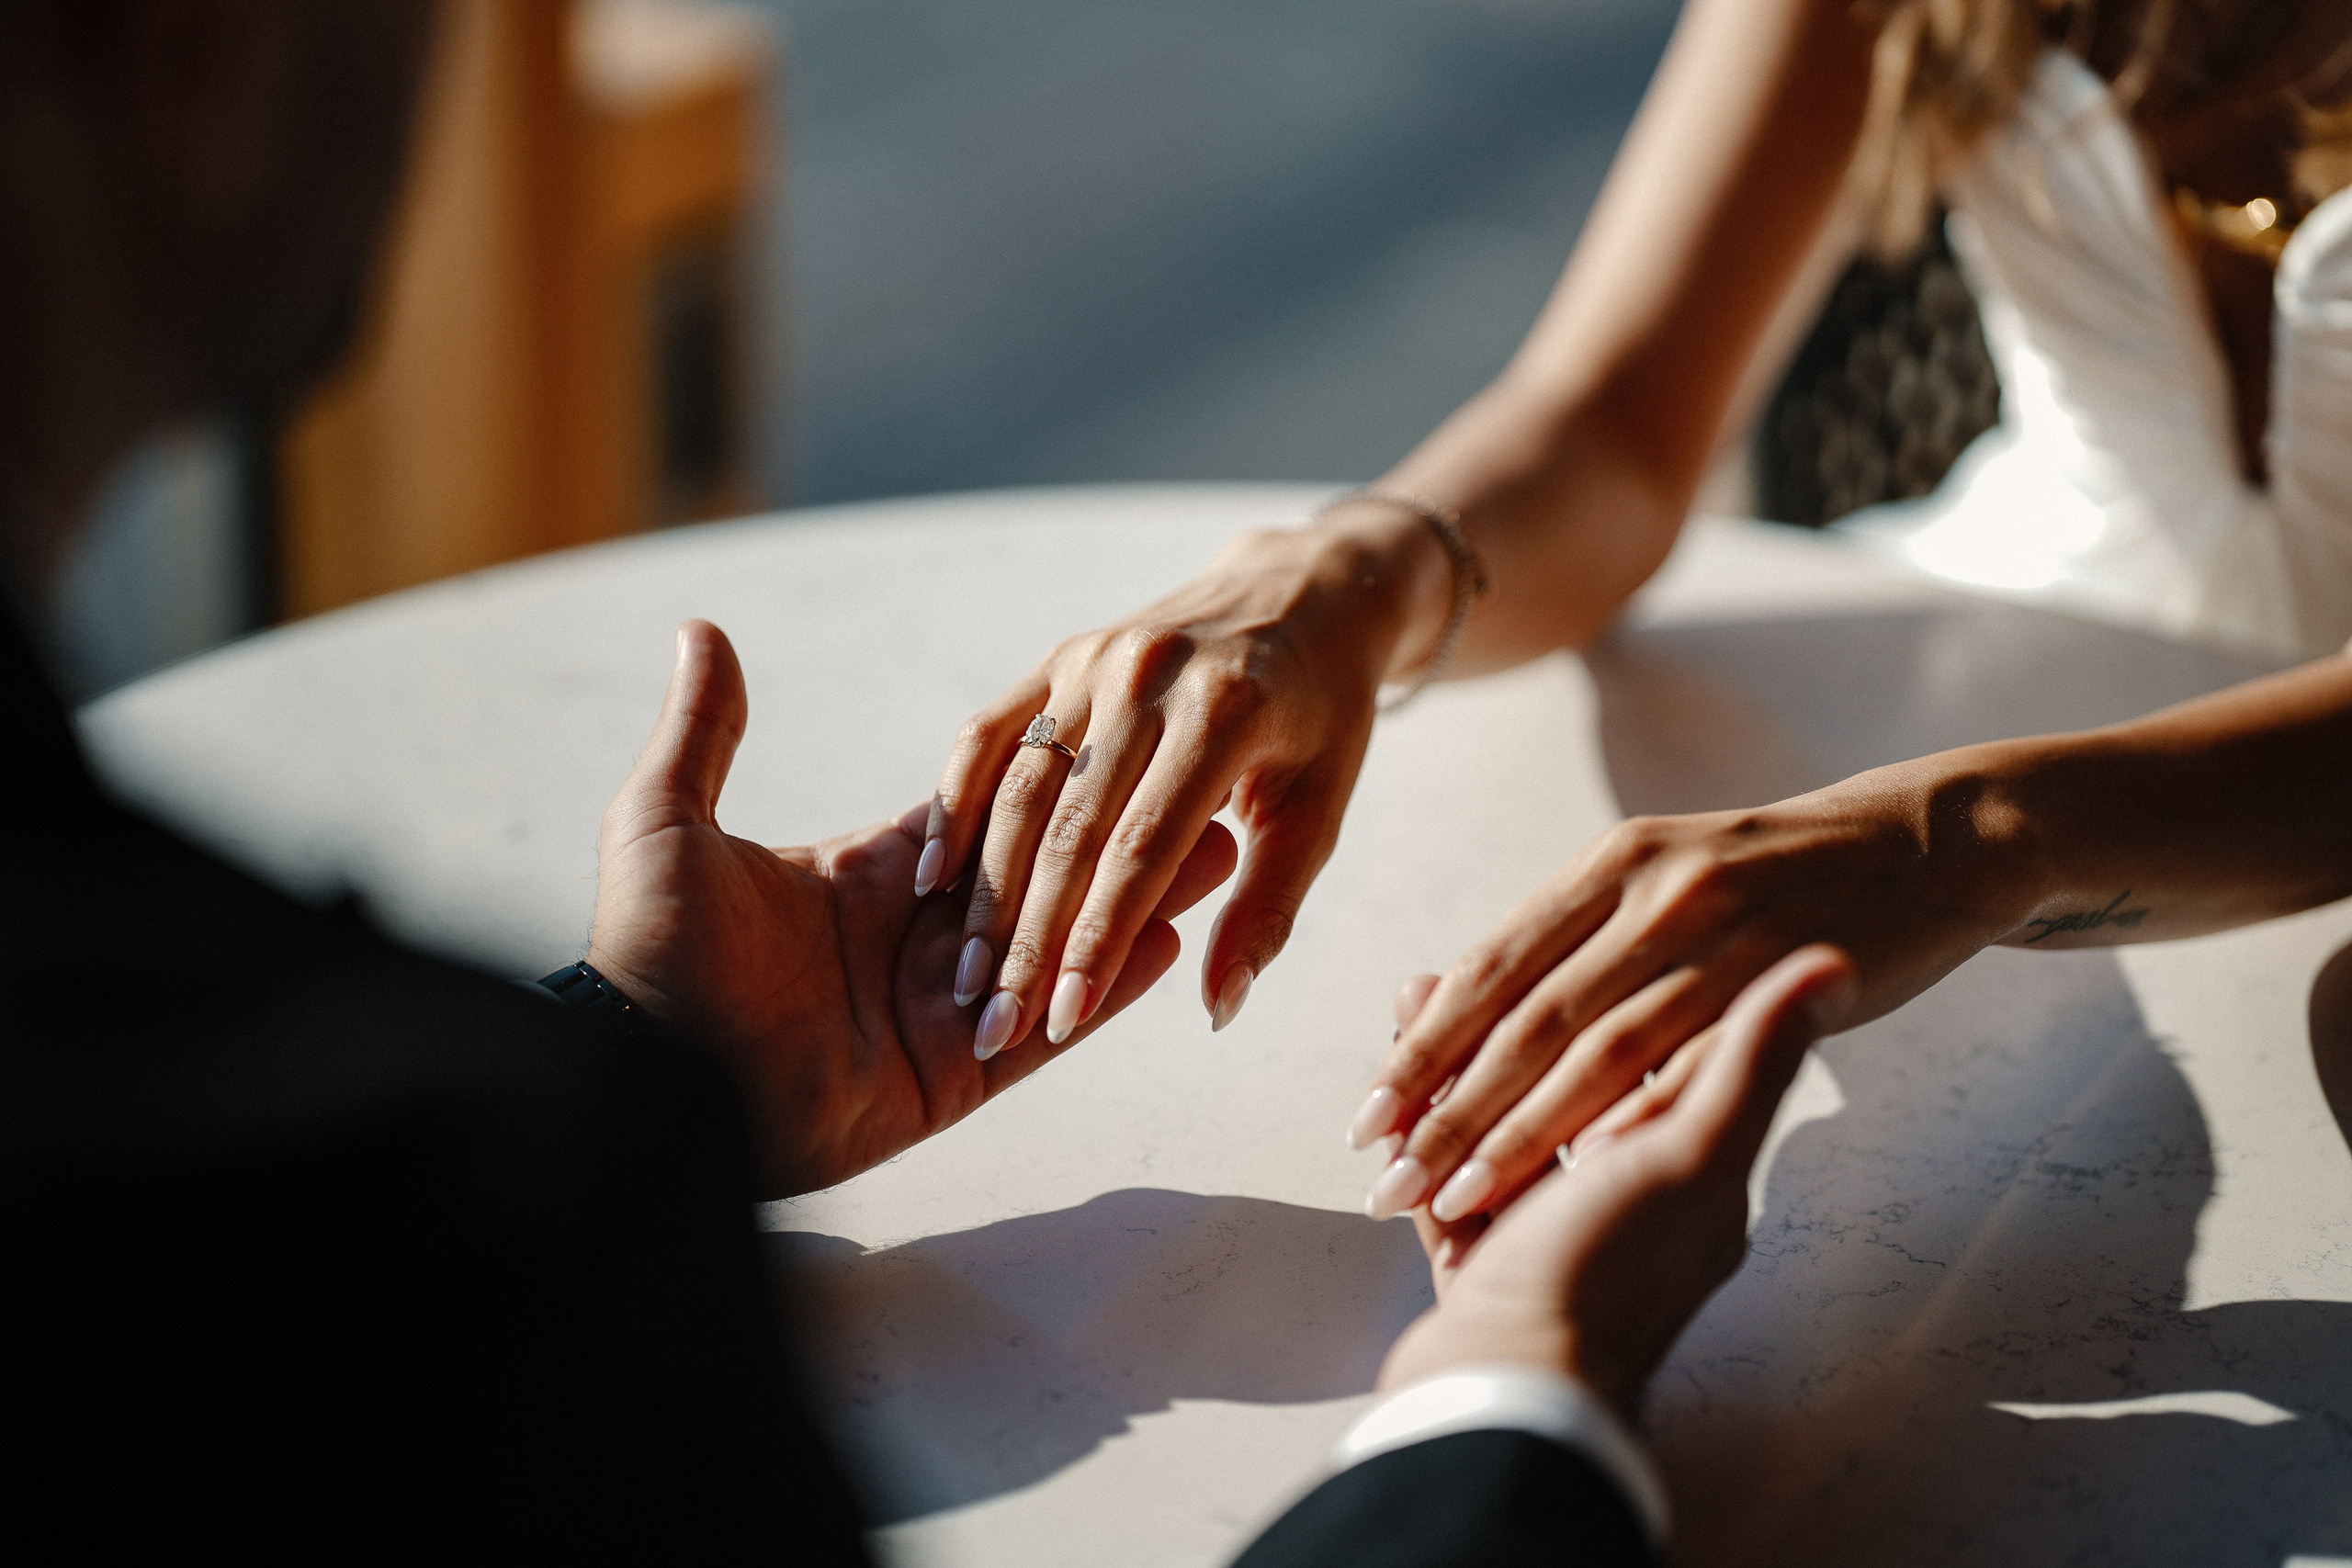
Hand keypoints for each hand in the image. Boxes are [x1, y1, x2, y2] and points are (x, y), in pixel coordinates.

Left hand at [587, 621, 1238, 1195]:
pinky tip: (1173, 941)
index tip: (1122, 741)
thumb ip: (703, 732)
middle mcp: (911, 940)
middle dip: (1122, 842)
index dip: (1049, 787)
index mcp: (863, 875)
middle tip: (1205, 797)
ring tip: (1221, 856)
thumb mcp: (666, 822)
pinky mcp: (948, 1076)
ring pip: (1061, 947)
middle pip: (1041, 878)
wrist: (646, 1077)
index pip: (978, 820)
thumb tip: (704, 633)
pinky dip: (1108, 987)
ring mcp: (935, 1011)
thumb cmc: (645, 951)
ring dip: (1138, 905)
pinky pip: (1046, 1027)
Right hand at [917, 504, 1450, 1058]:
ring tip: (967, 974)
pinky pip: (990, 734)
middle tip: (998, 1021)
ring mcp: (1096, 661)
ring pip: (1022, 788)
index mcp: (1226, 713)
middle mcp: (1149, 677)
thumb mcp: (1319, 808)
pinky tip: (936, 878)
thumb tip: (1217, 1007)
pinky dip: (957, 805)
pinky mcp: (1060, 656)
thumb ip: (1268, 909)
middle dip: (1031, 936)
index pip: (1144, 850)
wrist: (1302, 595)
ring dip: (988, 889)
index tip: (1065, 1020)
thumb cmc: (1320, 717)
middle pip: (1071, 828)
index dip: (1099, 942)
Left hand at [1351, 761, 2023, 1222]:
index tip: (1366, 1116)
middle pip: (1522, 1019)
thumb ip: (1575, 935)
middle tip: (1384, 1178)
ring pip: (1593, 1052)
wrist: (1923, 842)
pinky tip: (1580, 1181)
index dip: (1421, 1048)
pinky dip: (1629, 1126)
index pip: (1487, 969)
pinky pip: (1689, 1066)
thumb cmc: (1775, 876)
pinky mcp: (1782, 980)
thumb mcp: (1661, 874)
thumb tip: (1469, 996)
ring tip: (1453, 1198)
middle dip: (1443, 1108)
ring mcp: (1719, 934)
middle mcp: (1650, 892)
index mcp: (1606, 866)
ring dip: (1516, 1134)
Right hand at [1377, 946, 1857, 1418]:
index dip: (1620, 983)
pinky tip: (1398, 1076)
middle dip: (1513, 1016)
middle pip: (1564, 1079)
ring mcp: (1545, 1230)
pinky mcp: (1478, 1261)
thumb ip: (1750, 1060)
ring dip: (1458, 1056)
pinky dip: (1421, 1116)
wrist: (1511, 1397)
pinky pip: (1446, 1170)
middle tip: (1474, 959)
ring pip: (1496, 1116)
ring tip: (1417, 996)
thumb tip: (1836, 966)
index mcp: (1685, 1169)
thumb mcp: (1694, 1155)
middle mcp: (1622, 1198)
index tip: (1592, 924)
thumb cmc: (1608, 1279)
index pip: (1653, 1051)